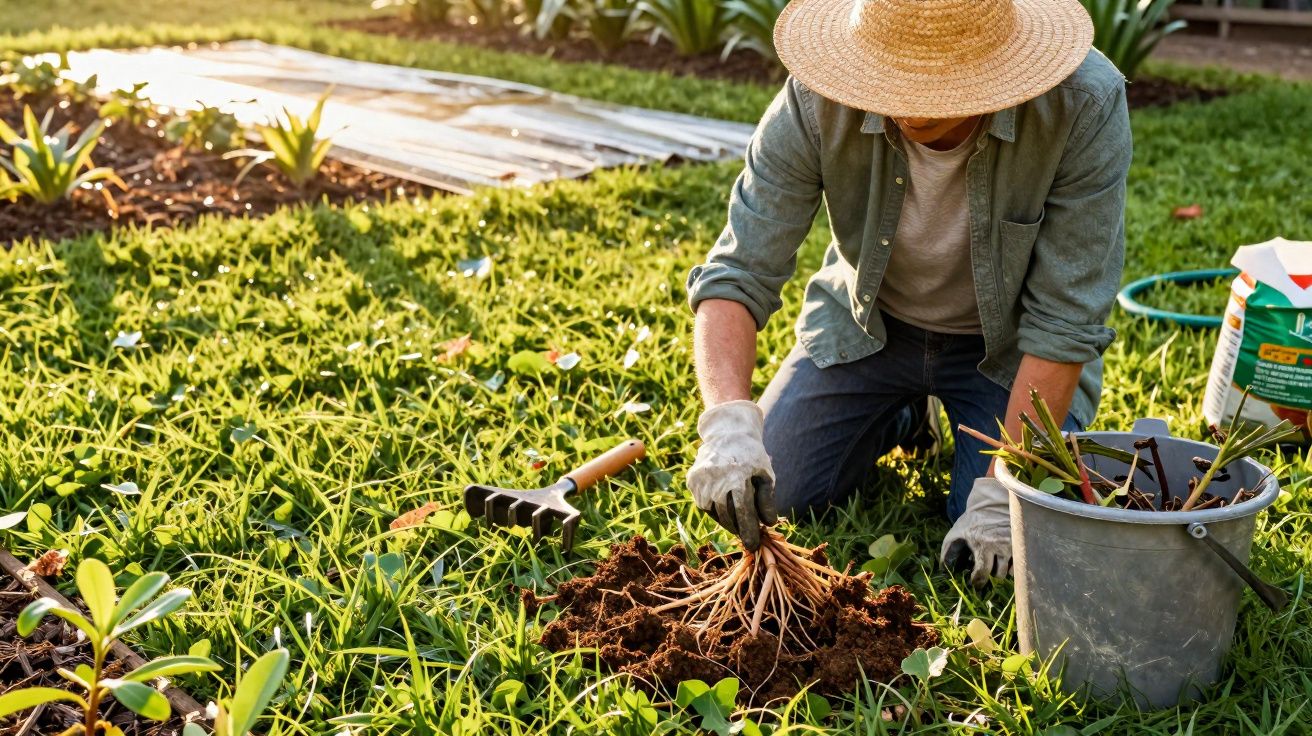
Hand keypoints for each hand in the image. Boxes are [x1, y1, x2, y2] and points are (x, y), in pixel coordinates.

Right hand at [687, 400, 777, 549]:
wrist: (726, 432)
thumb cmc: (751, 456)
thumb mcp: (765, 474)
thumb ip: (767, 499)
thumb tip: (767, 524)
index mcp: (737, 479)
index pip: (743, 514)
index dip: (749, 532)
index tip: (753, 545)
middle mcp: (716, 481)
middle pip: (728, 517)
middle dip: (740, 528)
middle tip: (749, 534)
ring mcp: (701, 482)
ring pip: (715, 513)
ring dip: (728, 520)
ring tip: (739, 517)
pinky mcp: (692, 481)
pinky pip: (705, 504)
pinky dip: (716, 508)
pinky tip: (725, 501)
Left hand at [940, 477, 1011, 587]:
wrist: (993, 505)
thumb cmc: (972, 521)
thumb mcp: (956, 533)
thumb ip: (949, 552)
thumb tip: (944, 571)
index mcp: (983, 544)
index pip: (983, 573)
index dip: (977, 582)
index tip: (974, 583)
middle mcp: (1001, 546)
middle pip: (998, 575)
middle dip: (989, 574)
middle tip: (984, 567)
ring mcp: (1014, 545)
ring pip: (1009, 572)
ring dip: (1000, 570)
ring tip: (992, 561)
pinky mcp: (1022, 544)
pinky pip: (1018, 566)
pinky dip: (1010, 566)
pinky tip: (1003, 558)